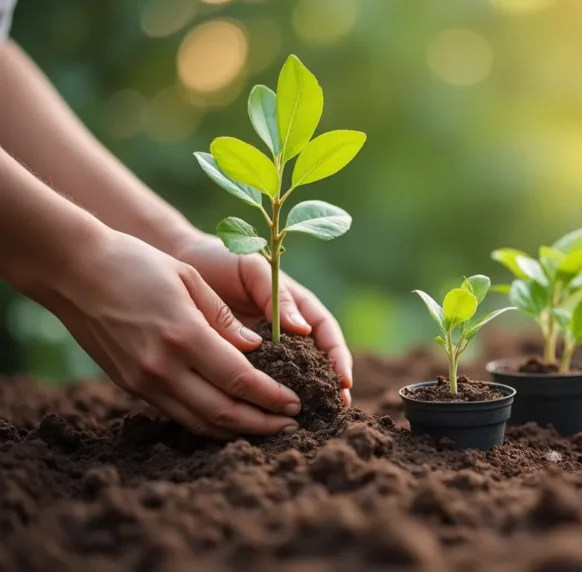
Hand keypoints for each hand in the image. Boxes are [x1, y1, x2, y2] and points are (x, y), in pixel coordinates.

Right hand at [45, 230, 302, 437]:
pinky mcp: (131, 386)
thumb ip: (224, 319)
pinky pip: (178, 415)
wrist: (73, 273)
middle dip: (262, 423)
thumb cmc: (137, 265)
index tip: (296, 403)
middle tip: (291, 426)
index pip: (240, 380)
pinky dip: (208, 423)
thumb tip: (257, 348)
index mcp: (184, 336)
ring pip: (200, 422)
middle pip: (223, 412)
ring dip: (237, 430)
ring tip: (268, 429)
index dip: (272, 397)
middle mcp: (162, 367)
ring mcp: (144, 381)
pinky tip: (231, 420)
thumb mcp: (189, 280)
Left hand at [172, 233, 352, 405]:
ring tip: (309, 417)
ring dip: (302, 395)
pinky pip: (257, 380)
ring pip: (290, 374)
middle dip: (330, 384)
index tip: (344, 379)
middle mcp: (285, 329)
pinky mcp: (239, 358)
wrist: (178, 261)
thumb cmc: (221, 258)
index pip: (326, 333)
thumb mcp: (253, 269)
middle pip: (316, 359)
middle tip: (336, 407)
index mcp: (296, 305)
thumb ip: (277, 295)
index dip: (339, 356)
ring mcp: (264, 346)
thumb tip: (302, 329)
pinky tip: (268, 414)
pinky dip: (265, 397)